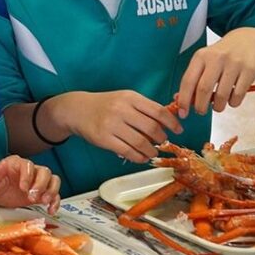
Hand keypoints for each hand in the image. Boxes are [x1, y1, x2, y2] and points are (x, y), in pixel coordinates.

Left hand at [0, 155, 60, 213]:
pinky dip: (55, 202)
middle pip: (44, 172)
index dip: (28, 176)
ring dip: (51, 191)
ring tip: (44, 202)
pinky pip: (55, 194)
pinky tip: (50, 210)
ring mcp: (38, 182)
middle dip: (41, 185)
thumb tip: (3, 164)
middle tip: (32, 198)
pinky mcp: (42, 193)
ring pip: (53, 180)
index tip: (23, 188)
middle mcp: (30, 170)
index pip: (28, 165)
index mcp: (17, 164)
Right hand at [63, 90, 182, 161]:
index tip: (178, 130)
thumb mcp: (124, 99)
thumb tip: (167, 124)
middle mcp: (121, 109)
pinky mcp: (104, 139)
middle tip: (162, 142)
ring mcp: (112, 124)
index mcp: (130, 97)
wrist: (77, 109)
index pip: (158, 111)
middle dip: (161, 138)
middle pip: (152, 128)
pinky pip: (127, 151)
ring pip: (141, 142)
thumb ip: (144, 108)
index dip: (172, 123)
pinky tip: (140, 157)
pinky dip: (138, 157)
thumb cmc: (105, 105)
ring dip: (151, 151)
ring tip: (152, 152)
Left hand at [175, 28, 254, 116]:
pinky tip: (231, 100)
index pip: (188, 81)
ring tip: (217, 106)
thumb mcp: (204, 60)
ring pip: (222, 95)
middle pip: (203, 89)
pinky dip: (233, 103)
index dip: (184, 100)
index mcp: (201, 56)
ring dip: (218, 106)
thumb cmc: (221, 55)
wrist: (248, 40)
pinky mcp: (249, 70)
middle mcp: (216, 58)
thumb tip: (180, 100)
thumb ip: (193, 78)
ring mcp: (234, 64)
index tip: (183, 112)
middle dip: (200, 106)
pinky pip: (238, 94)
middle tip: (201, 111)